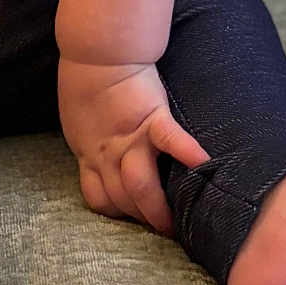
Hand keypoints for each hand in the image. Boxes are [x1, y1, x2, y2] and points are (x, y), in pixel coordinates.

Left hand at [58, 58, 209, 234]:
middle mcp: (107, 153)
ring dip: (156, 210)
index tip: (133, 223)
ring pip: (140, 185)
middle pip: (122, 199)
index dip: (117, 215)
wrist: (98, 50)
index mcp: (90, 154)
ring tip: (175, 226)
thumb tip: (104, 158)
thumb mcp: (81, 120)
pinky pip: (170, 140)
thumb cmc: (87, 79)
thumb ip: (93, 141)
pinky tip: (205, 166)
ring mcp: (129, 137)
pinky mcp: (150, 117)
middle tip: (163, 234)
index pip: (100, 199)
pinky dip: (187, 154)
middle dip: (140, 220)